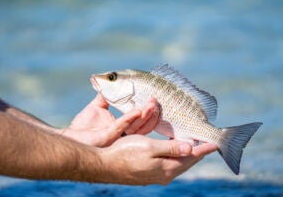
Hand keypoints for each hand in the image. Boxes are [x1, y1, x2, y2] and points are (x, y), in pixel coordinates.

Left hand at [62, 94, 159, 146]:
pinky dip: (129, 118)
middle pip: (143, 126)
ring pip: (137, 128)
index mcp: (123, 128)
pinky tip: (136, 111)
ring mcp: (117, 137)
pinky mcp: (108, 137)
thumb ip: (106, 96)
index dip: (148, 112)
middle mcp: (123, 134)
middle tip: (155, 101)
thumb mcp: (97, 107)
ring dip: (145, 116)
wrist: (70, 135)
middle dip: (151, 114)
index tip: (153, 99)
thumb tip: (111, 83)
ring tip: (151, 105)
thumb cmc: (83, 125)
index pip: (141, 120)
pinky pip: (121, 127)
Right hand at [99, 135, 217, 184]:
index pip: (190, 157)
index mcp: (166, 168)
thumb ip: (171, 149)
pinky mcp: (148, 174)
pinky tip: (173, 153)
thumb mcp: (149, 147)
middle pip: (186, 163)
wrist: (105, 165)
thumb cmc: (125, 153)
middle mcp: (163, 175)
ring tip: (193, 148)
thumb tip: (191, 149)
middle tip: (206, 145)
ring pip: (177, 165)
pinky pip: (168, 166)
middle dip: (197, 154)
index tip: (214, 143)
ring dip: (186, 156)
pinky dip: (175, 158)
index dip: (203, 150)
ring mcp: (155, 176)